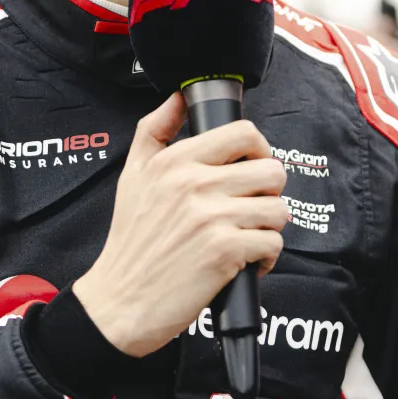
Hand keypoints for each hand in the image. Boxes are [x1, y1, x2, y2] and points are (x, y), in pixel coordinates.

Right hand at [73, 93, 288, 357]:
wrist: (120, 301)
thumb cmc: (130, 241)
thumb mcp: (132, 175)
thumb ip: (154, 129)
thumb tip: (177, 97)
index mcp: (174, 161)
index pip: (243, 132)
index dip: (259, 149)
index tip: (252, 166)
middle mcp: (193, 184)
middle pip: (271, 170)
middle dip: (269, 192)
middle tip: (252, 206)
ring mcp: (210, 218)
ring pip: (277, 209)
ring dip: (268, 227)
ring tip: (247, 235)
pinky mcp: (224, 252)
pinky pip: (272, 243)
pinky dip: (266, 257)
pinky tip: (245, 262)